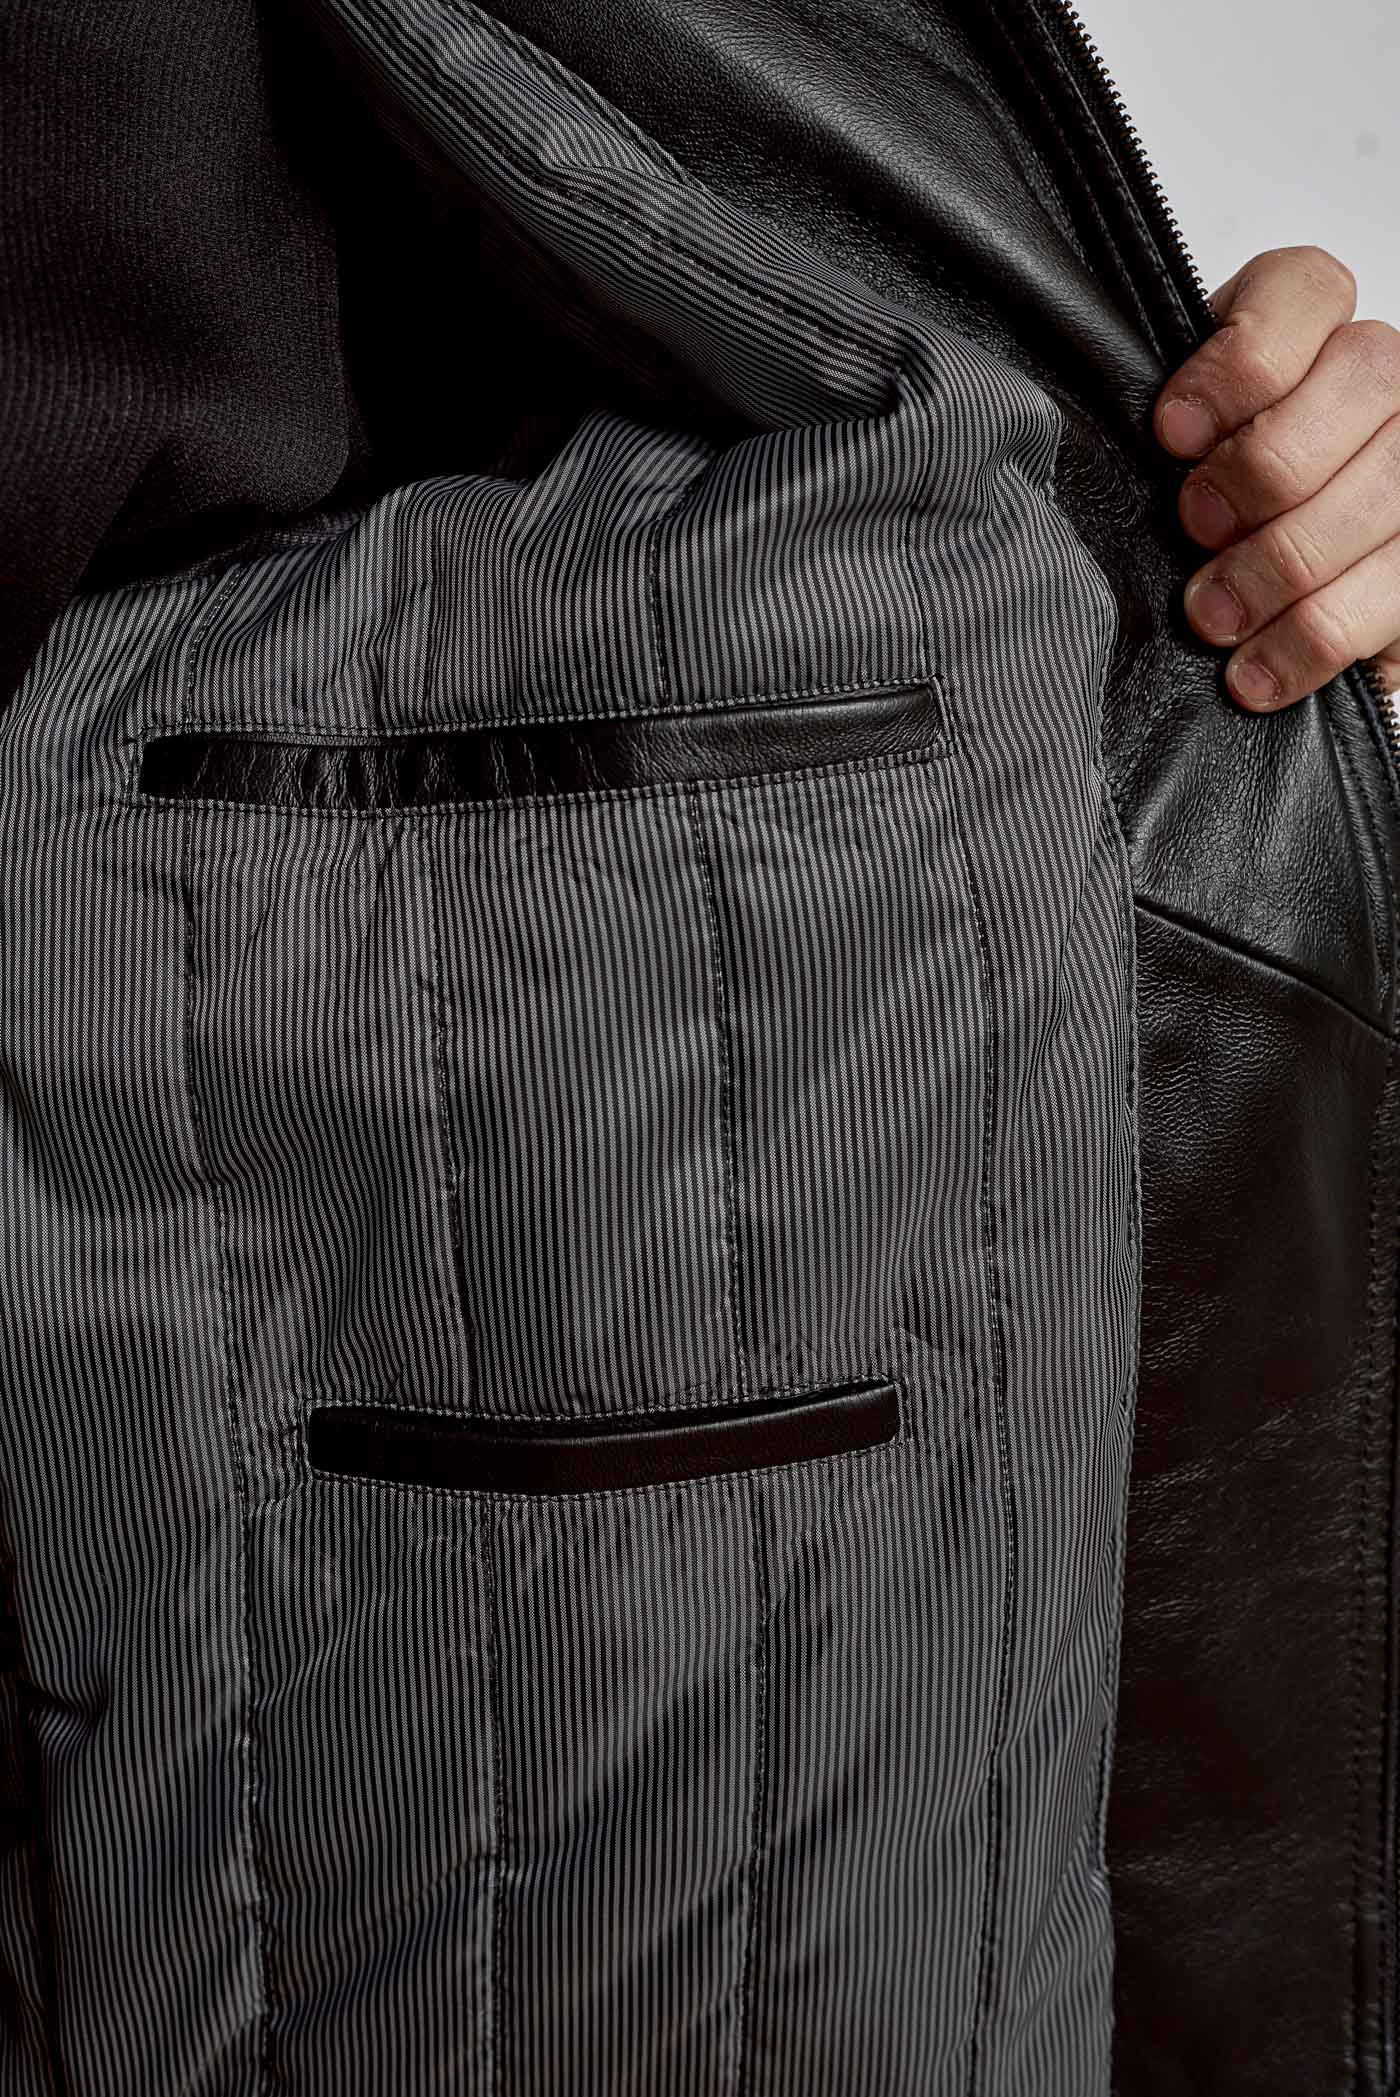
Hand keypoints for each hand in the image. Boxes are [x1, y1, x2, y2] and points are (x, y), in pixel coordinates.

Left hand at [1153, 245, 1399, 711]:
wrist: (1248, 609)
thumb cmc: (1196, 511)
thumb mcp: (1167, 459)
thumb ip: (1164, 436)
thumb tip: (1109, 447)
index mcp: (1312, 328)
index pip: (1306, 291)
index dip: (1242, 362)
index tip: (1172, 435)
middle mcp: (1383, 381)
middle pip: (1366, 381)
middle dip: (1267, 466)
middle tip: (1196, 529)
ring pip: (1388, 488)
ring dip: (1286, 563)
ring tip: (1213, 616)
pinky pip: (1392, 591)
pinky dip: (1313, 639)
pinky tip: (1255, 672)